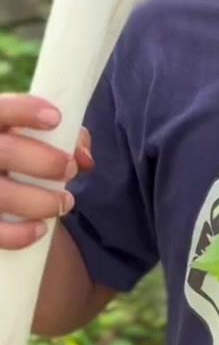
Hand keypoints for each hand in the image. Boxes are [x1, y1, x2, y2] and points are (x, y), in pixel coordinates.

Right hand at [0, 93, 93, 250]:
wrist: (1, 198)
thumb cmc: (21, 161)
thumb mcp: (35, 142)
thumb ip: (64, 139)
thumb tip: (84, 157)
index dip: (24, 110)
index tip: (55, 119)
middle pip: (3, 151)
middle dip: (44, 161)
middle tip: (69, 169)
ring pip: (1, 195)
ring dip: (40, 201)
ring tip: (66, 202)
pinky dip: (18, 234)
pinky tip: (41, 229)